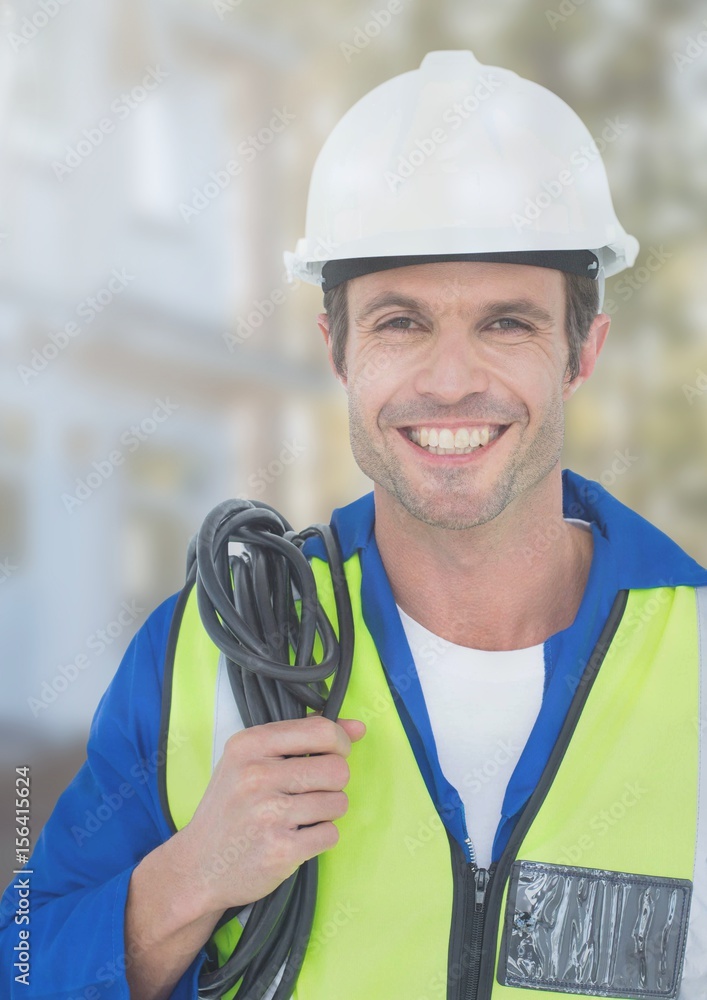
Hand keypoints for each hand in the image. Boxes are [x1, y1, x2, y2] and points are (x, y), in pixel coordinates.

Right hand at [176, 715, 365, 913]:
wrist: (198, 866)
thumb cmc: (231, 808)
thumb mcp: (252, 760)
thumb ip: (304, 737)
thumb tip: (358, 727)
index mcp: (249, 745)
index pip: (321, 731)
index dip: (340, 743)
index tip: (334, 754)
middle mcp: (257, 776)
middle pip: (337, 769)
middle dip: (333, 783)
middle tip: (309, 793)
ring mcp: (268, 814)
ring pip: (338, 803)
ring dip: (326, 812)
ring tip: (298, 817)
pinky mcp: (280, 850)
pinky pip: (330, 834)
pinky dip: (320, 838)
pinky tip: (295, 838)